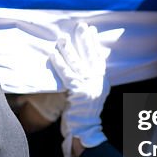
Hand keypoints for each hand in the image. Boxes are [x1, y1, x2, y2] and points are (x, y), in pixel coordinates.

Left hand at [49, 22, 109, 156]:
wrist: (86, 130)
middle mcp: (98, 81)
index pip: (98, 57)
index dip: (94, 43)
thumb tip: (82, 65)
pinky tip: (54, 55)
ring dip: (69, 50)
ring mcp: (89, 86)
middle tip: (80, 25)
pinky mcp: (79, 93)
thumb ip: (89, 79)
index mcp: (102, 80)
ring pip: (78, 64)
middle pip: (90, 56)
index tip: (91, 30)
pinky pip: (68, 75)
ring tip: (62, 39)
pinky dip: (60, 64)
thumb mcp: (90, 93)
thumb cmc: (84, 113)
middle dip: (84, 40)